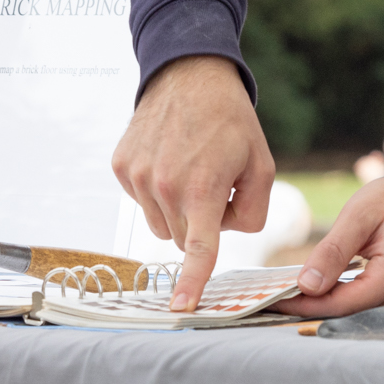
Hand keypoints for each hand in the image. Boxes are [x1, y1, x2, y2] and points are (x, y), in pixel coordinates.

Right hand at [110, 54, 275, 310]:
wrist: (188, 74)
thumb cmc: (231, 122)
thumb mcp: (262, 166)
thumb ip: (253, 213)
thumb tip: (224, 233)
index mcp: (201, 187)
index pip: (198, 249)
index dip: (192, 283)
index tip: (181, 309)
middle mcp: (162, 185)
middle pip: (183, 239)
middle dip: (201, 225)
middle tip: (215, 186)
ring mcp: (136, 176)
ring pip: (161, 223)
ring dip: (177, 210)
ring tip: (191, 169)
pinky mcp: (121, 166)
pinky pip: (142, 200)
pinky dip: (157, 190)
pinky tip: (169, 159)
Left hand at [281, 159, 383, 319]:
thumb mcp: (360, 215)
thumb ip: (333, 251)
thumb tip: (307, 285)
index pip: (342, 303)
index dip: (304, 305)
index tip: (272, 300)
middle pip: (347, 311)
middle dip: (308, 307)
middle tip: (270, 299)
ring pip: (355, 308)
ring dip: (322, 302)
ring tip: (286, 293)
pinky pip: (364, 298)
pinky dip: (338, 294)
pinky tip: (315, 286)